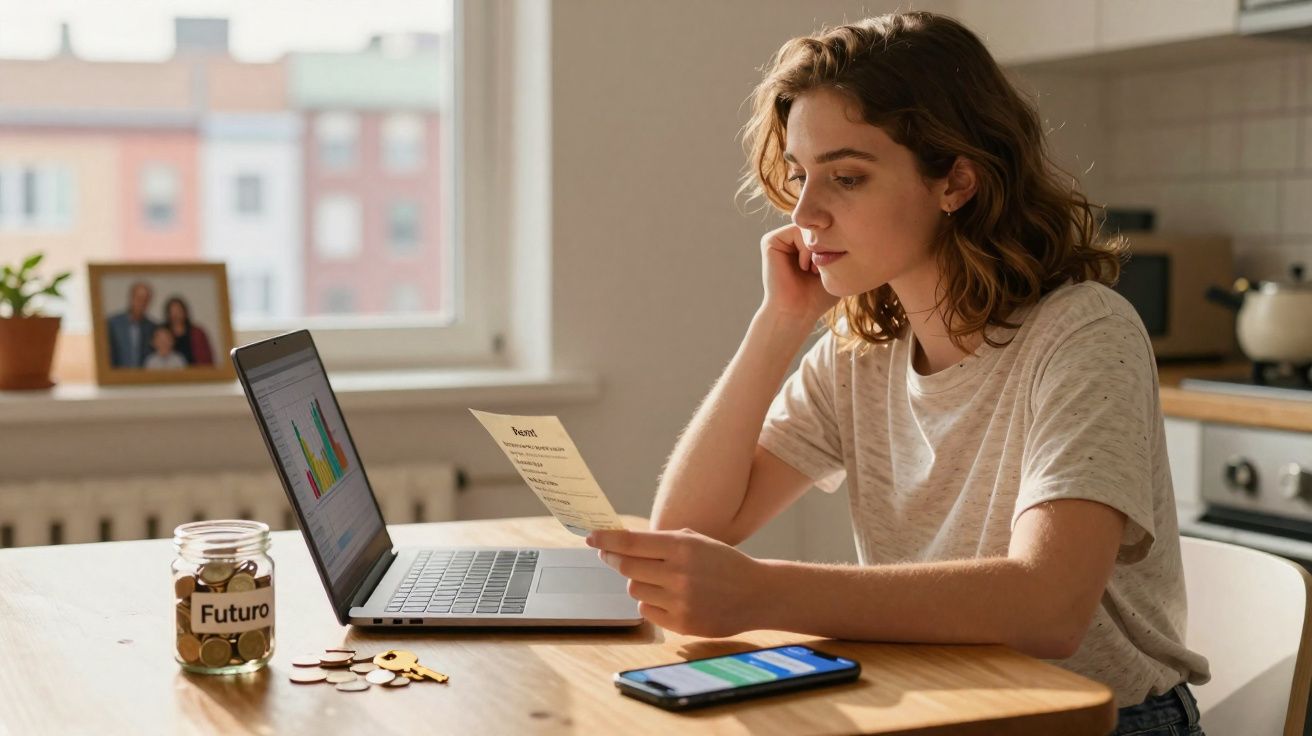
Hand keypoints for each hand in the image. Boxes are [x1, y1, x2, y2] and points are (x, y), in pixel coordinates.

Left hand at [586, 528, 765, 637]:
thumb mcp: (697, 541)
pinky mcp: (682, 624)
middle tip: (610, 555)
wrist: (757, 594)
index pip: (632, 542)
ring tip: (657, 579)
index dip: (607, 539)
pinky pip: (647, 611)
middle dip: (614, 559)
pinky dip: (651, 603)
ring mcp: (680, 601)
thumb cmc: (723, 563)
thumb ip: (663, 541)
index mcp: (682, 546)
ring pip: (634, 589)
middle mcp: (679, 573)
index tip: (591, 537)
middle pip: (626, 567)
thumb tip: (621, 542)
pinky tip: (668, 597)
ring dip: (638, 582)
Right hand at [759, 224, 839, 325]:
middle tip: (822, 270)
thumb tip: (852, 224)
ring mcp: (780, 238)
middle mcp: (791, 238)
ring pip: (809, 227)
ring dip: (817, 248)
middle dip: (826, 244)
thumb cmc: (818, 296)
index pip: (826, 226)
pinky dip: (805, 248)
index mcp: (804, 243)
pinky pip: (796, 230)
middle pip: (818, 224)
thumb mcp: (837, 267)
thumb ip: (842, 246)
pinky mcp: (770, 241)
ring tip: (814, 270)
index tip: (833, 267)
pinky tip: (804, 267)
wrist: (797, 312)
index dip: (835, 242)